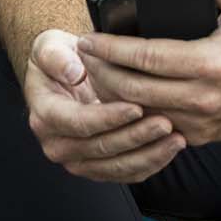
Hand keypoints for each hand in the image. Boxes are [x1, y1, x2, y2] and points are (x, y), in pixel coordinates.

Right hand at [24, 28, 184, 183]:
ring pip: (116, 167)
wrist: (65, 73)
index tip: (137, 108)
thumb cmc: (60, 59)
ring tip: (175, 138)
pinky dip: (150, 163)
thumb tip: (72, 72)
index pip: (79, 123)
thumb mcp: (50, 47)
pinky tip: (170, 148)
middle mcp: (57, 145)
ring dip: (148, 154)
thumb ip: (56, 57)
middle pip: (101, 148)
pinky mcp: (98, 168)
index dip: (109, 118)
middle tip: (165, 122)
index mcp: (45, 116)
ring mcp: (78, 160)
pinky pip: (126, 173)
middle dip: (136, 137)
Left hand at [77, 0, 220, 146]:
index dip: (112, 49)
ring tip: (92, 73)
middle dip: (101, 72)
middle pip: (134, 90)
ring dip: (112, 95)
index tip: (88, 39)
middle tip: (83, 55)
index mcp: (212, 63)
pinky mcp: (201, 135)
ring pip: (140, 113)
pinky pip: (156, 126)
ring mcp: (202, 121)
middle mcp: (204, 97)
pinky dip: (133, 112)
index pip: (148, 58)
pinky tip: (117, 94)